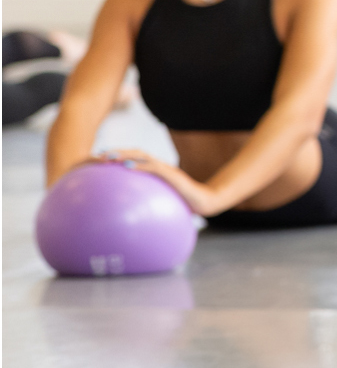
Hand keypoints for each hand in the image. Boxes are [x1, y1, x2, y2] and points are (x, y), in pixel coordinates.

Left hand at [89, 149, 220, 216]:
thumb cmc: (185, 204)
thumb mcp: (164, 202)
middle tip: (100, 155)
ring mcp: (166, 168)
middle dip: (118, 152)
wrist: (204, 202)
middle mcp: (160, 166)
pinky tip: (126, 167)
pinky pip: (153, 167)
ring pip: (142, 156)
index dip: (120, 156)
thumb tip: (131, 215)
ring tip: (110, 157)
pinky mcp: (172, 174)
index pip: (136, 159)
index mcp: (157, 171)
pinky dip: (139, 165)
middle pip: (136, 153)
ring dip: (125, 155)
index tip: (102, 159)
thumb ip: (150, 202)